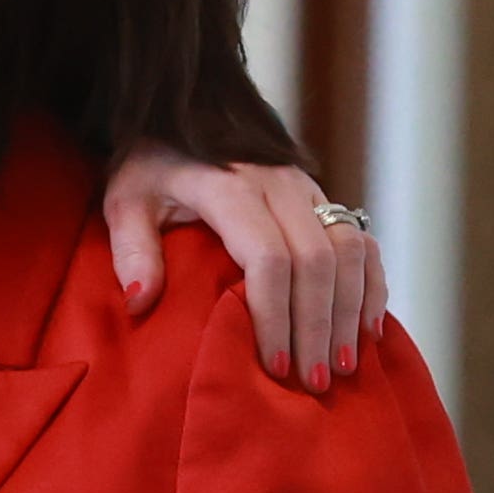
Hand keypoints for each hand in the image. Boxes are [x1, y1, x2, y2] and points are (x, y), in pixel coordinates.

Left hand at [101, 147, 386, 392]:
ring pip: (349, 252)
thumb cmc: (150, 164)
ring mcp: (307, 187)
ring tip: (342, 367)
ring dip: (349, 312)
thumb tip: (141, 301)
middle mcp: (279, 183)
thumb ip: (131, 247)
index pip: (269, 258)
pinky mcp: (322, 195)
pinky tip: (366, 329)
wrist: (181, 110)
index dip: (276, 315)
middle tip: (313, 382)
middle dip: (318, 327)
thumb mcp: (124, 198)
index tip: (273, 365)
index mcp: (230, 186)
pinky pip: (361, 241)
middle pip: (318, 262)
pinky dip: (369, 285)